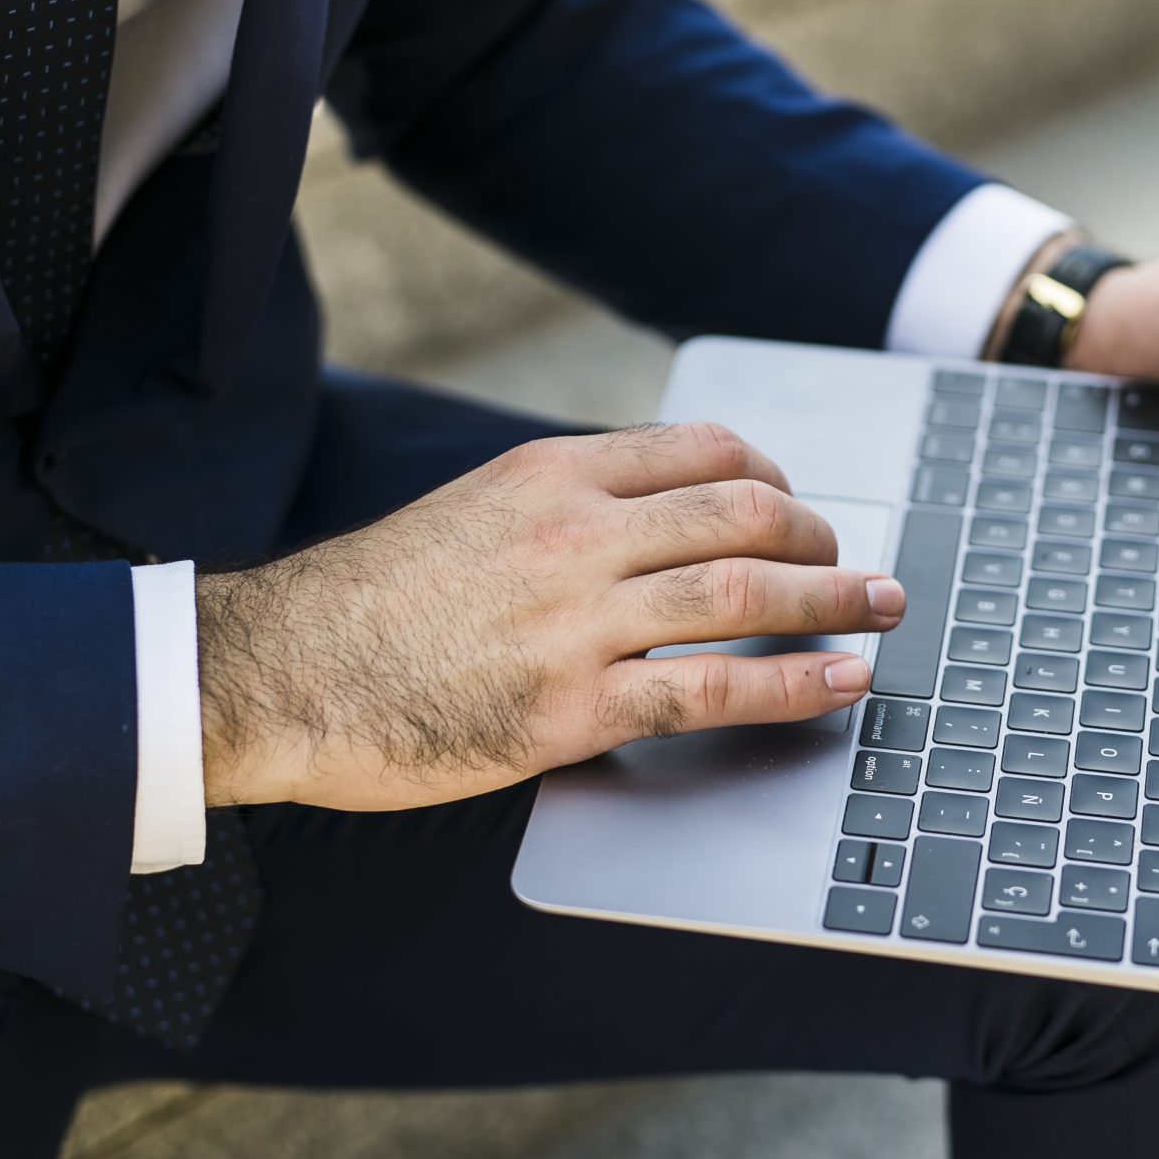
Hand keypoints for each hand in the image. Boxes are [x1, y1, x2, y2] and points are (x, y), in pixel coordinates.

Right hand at [197, 422, 903, 809]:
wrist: (277, 674)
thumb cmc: (363, 606)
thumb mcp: (465, 516)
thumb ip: (555, 512)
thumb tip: (637, 525)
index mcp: (548, 475)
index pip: (701, 449)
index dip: (774, 477)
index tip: (797, 507)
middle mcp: (573, 533)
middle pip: (743, 511)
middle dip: (821, 537)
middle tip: (861, 566)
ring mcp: (575, 621)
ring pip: (743, 594)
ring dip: (833, 602)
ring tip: (881, 613)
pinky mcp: (569, 709)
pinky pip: (709, 692)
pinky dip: (793, 686)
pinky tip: (839, 686)